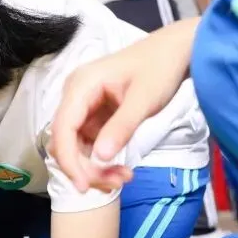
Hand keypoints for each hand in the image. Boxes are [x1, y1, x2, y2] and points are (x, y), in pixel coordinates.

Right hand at [49, 20, 196, 192]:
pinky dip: (102, 161)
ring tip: (124, 177)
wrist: (174, 51)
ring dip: (94, 168)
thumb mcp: (144, 99)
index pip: (62, 129)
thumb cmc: (160, 67)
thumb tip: (100, 158)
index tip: (84, 186)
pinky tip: (121, 169)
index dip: (69, 161)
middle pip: (66, 142)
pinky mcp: (94, 116)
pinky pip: (89, 145)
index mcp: (81, 86)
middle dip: (86, 168)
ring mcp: (84, 107)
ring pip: (76, 147)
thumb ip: (121, 128)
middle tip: (117, 182)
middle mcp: (75, 96)